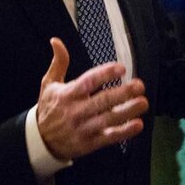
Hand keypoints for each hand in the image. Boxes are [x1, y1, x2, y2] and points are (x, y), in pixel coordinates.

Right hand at [37, 38, 148, 159]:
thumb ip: (58, 62)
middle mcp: (75, 111)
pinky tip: (137, 124)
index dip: (105, 74)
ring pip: (108, 119)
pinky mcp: (88, 144)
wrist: (41, 141)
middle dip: (122, 93)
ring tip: (143, 102)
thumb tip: (56, 41)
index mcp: (66, 95)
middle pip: (102, 101)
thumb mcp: (48, 84)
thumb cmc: (49, 109)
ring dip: (128, 111)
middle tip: (139, 85)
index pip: (88, 82)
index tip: (121, 68)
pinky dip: (124, 132)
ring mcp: (82, 128)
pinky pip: (109, 137)